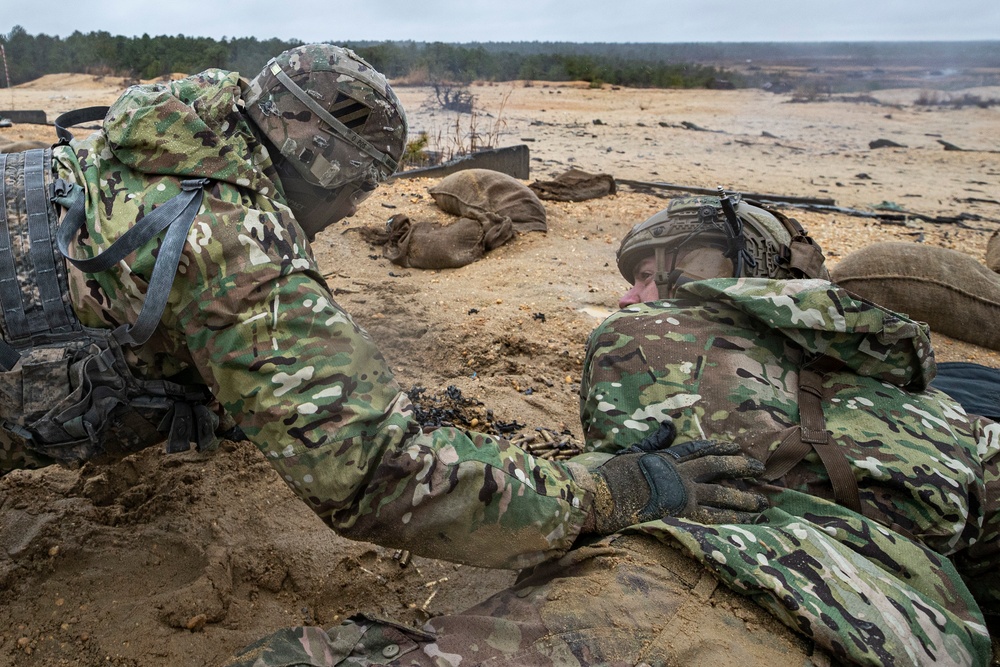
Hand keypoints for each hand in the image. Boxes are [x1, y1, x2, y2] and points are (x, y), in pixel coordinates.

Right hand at [586, 438, 767, 534]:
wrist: (603, 496)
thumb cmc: (612, 476)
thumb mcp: (634, 452)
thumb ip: (655, 441)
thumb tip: (669, 424)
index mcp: (668, 458)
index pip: (699, 449)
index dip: (720, 448)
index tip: (737, 448)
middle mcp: (680, 473)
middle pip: (717, 467)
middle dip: (740, 467)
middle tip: (759, 468)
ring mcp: (683, 493)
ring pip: (721, 494)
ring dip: (743, 497)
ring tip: (761, 501)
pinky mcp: (682, 513)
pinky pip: (713, 516)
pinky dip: (732, 518)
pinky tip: (748, 521)